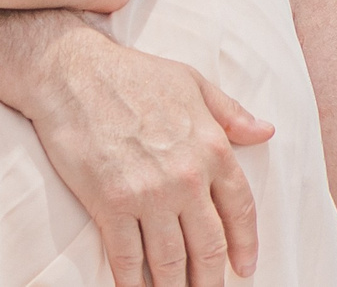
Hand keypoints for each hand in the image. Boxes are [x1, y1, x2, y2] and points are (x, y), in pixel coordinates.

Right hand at [26, 23, 271, 286]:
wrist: (70, 71)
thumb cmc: (130, 73)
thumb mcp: (190, 82)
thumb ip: (230, 112)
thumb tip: (266, 131)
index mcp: (212, 149)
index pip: (241, 212)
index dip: (245, 245)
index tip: (244, 268)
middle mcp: (186, 178)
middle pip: (209, 247)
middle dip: (210, 278)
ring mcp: (148, 194)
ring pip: (171, 260)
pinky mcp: (110, 203)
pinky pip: (127, 257)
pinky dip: (134, 283)